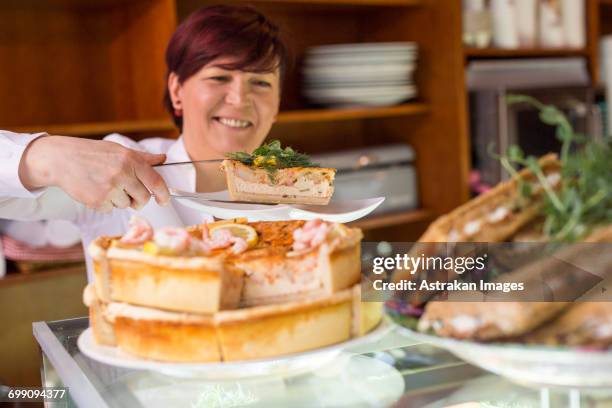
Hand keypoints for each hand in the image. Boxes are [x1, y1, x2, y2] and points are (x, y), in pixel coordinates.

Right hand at [19, 135, 169, 211]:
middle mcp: (122, 174)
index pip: (156, 181)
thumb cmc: (92, 154)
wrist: (61, 159)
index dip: (164, 194)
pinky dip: (105, 203)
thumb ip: (143, 158)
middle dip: (139, 200)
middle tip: (129, 194)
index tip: (164, 200)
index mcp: (131, 160)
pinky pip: (110, 209)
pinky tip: (95, 190)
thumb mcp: (119, 150)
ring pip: (126, 205)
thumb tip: (163, 159)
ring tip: (105, 185)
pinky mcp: (98, 201)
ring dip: (119, 200)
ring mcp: (110, 188)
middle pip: (143, 198)